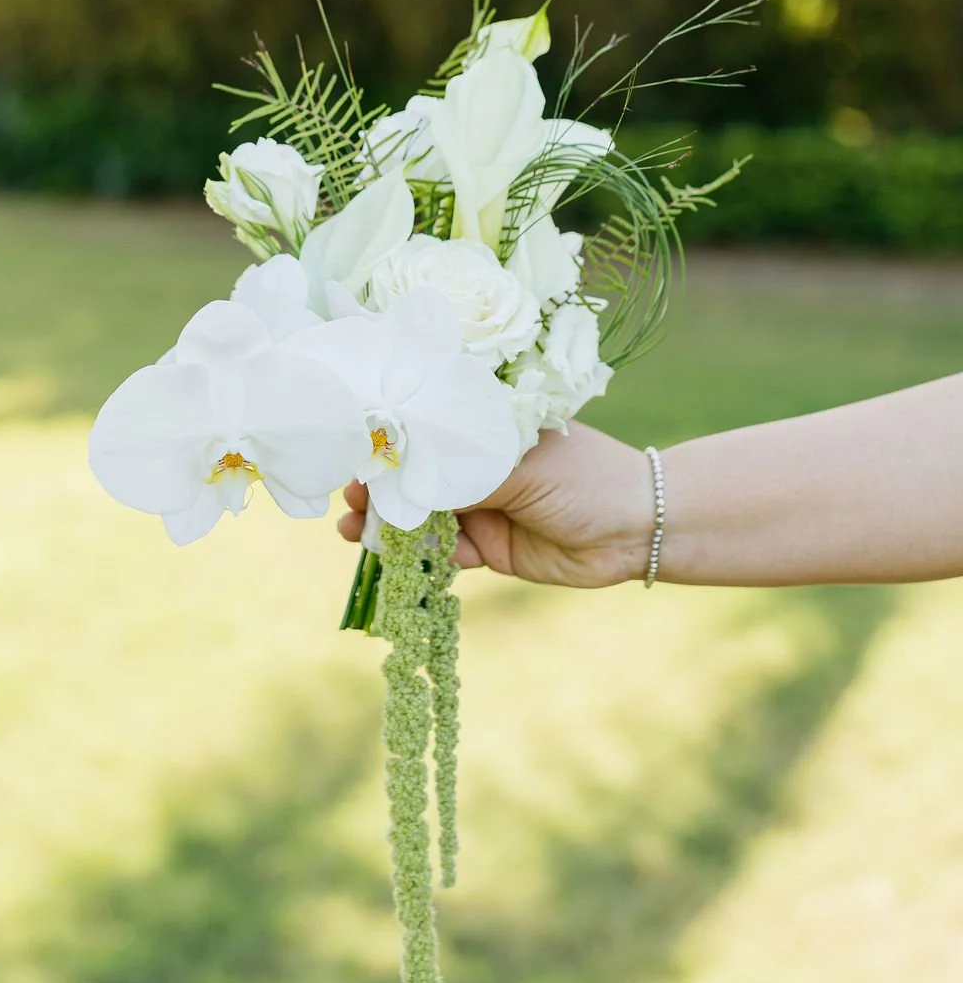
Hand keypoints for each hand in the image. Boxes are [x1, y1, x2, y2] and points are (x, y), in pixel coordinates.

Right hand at [337, 422, 653, 588]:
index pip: (425, 425)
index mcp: (486, 425)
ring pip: (421, 515)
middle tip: (348, 498)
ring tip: (354, 530)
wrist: (635, 531)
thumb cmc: (583, 477)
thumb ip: (459, 473)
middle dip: (378, 486)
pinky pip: (441, 552)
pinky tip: (394, 557)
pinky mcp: (489, 547)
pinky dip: (416, 556)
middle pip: (414, 473)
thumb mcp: (515, 466)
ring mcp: (482, 505)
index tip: (350, 449)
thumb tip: (398, 476)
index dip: (386, 439)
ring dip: (387, 524)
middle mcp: (479, 462)